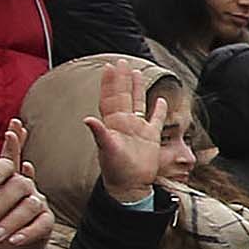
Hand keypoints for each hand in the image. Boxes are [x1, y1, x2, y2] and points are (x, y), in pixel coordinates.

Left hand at [88, 61, 162, 203]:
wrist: (130, 186)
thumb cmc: (116, 170)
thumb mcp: (107, 151)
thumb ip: (99, 134)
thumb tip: (87, 119)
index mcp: (113, 123)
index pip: (111, 98)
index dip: (109, 82)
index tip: (109, 66)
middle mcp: (124, 123)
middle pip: (123, 96)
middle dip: (121, 79)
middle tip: (121, 61)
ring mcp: (138, 129)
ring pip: (138, 103)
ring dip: (137, 88)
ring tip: (137, 73)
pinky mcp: (150, 138)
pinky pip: (155, 120)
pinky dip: (159, 110)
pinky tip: (162, 101)